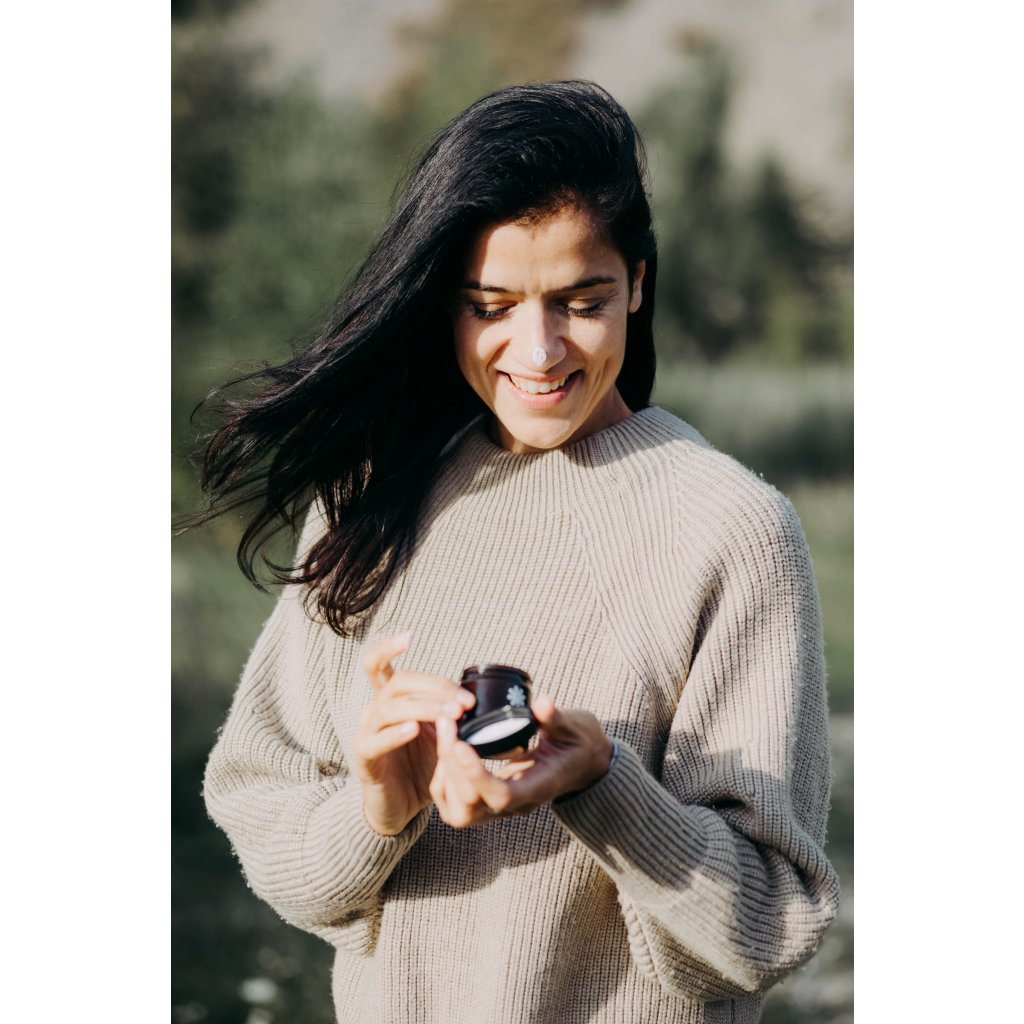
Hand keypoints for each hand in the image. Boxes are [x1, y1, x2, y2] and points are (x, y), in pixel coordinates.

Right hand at [355, 634, 474, 835]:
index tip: (410, 636)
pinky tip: (414, 730)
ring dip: (424, 707)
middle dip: (434, 686)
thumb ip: (452, 714)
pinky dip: (395, 733)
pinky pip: (376, 740)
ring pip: (389, 708)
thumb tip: (486, 701)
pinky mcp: (365, 758)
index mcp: (390, 700)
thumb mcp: (440, 734)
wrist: (399, 806)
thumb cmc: (420, 765)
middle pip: (398, 683)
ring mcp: (366, 733)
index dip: (389, 647)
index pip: (378, 665)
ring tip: (451, 715)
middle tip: (465, 702)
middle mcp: (375, 711)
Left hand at [429, 695, 614, 828]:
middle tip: (447, 724)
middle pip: (472, 805)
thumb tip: (542, 703)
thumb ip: (556, 718)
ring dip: (445, 775)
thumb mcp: (575, 727)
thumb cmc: (579, 744)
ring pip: (460, 812)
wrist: (584, 764)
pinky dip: (444, 781)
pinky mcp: (489, 800)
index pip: (502, 796)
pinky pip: (456, 805)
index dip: (477, 775)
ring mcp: (501, 807)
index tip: (461, 744)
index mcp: (539, 787)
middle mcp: (517, 804)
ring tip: (445, 734)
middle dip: (453, 766)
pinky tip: (447, 749)